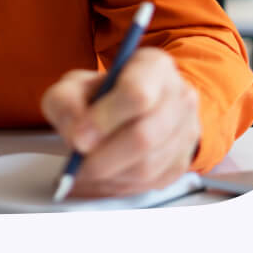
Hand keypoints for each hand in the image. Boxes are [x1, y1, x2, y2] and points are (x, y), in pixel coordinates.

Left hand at [40, 48, 199, 196]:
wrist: (126, 110)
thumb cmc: (100, 94)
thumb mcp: (73, 86)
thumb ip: (66, 102)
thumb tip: (76, 133)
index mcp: (153, 66)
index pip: (137, 94)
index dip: (105, 119)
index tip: (79, 137)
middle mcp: (178, 96)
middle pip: (144, 136)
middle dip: (104, 156)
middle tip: (78, 163)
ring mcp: (186, 131)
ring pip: (148, 166)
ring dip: (111, 174)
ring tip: (86, 170)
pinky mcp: (182, 162)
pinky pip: (151, 184)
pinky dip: (120, 186)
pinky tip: (103, 177)